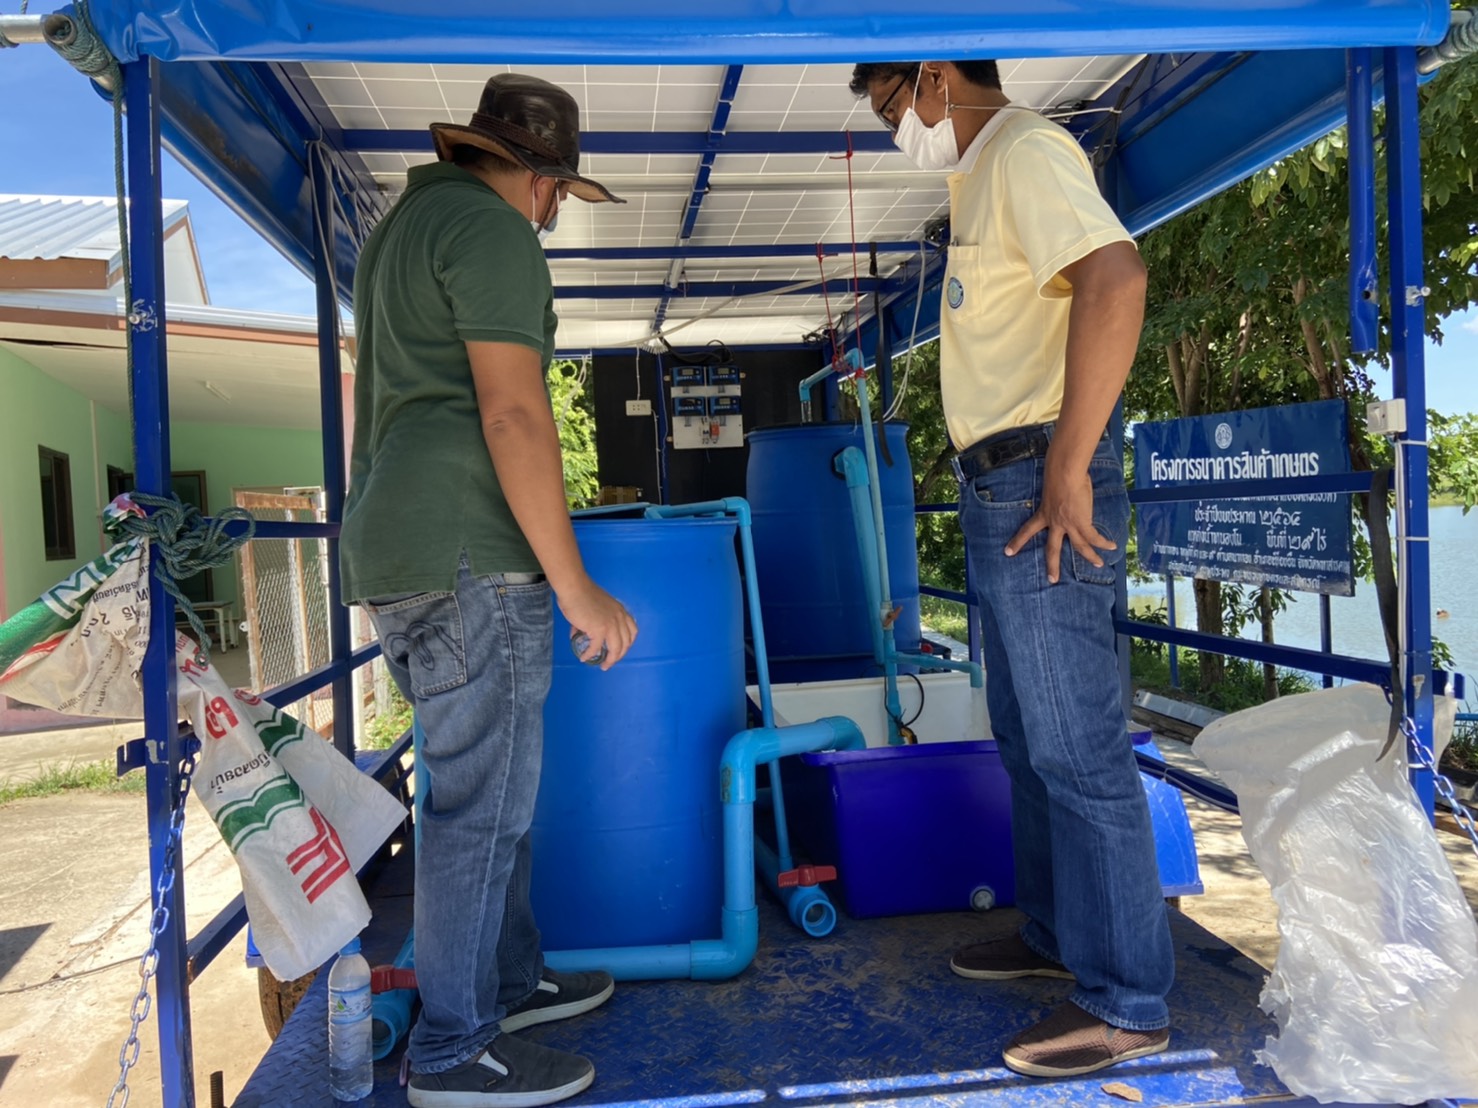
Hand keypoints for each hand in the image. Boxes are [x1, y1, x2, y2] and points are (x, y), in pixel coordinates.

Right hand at [556, 577, 637, 670]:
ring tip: (603, 666)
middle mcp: (620, 618)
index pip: (632, 631)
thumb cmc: (580, 594)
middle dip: (619, 655)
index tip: (620, 650)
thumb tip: (579, 632)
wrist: (573, 588)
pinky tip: (584, 658)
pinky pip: (596, 648)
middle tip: (610, 662)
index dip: (627, 643)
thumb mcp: (595, 607)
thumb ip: (593, 621)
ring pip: (615, 649)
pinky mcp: (599, 629)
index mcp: (620, 611)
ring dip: (610, 660)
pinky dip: (590, 654)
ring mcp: (611, 624)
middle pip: (626, 643)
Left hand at [1005, 459, 1114, 583]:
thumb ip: (1059, 500)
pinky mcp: (1082, 523)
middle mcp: (1055, 523)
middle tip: (1052, 580)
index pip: (1027, 530)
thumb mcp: (1053, 490)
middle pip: (1052, 548)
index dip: (1017, 541)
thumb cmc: (1059, 475)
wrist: (1065, 473)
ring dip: (1090, 557)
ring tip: (1099, 565)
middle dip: (1052, 565)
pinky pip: (1094, 537)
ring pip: (1079, 546)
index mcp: (1043, 514)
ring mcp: (1069, 525)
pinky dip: (1103, 543)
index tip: (1008, 552)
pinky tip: (1111, 547)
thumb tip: (1068, 499)